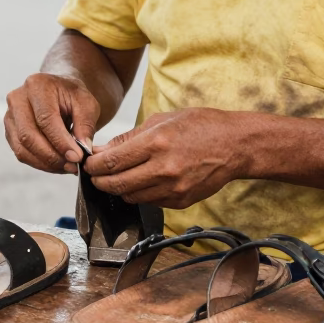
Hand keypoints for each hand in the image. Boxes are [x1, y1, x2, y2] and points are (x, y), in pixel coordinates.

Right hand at [4, 73, 99, 173]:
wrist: (59, 91)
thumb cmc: (72, 96)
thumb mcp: (87, 103)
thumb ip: (86, 125)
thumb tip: (83, 149)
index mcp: (37, 85)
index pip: (45, 119)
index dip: (60, 141)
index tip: (77, 157)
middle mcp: (17, 99)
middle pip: (28, 135)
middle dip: (52, 156)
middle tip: (73, 165)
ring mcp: (10, 116)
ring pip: (23, 148)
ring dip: (46, 163)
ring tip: (68, 166)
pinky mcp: (10, 131)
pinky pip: (21, 153)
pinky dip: (40, 163)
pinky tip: (57, 164)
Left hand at [83, 108, 245, 208]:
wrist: (234, 145)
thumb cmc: (200, 126)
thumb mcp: (162, 120)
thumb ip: (130, 138)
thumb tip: (103, 150)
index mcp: (157, 143)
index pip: (112, 162)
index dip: (94, 166)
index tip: (88, 164)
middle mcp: (163, 169)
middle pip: (117, 184)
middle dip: (100, 181)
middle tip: (95, 176)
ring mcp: (173, 189)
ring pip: (131, 197)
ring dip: (119, 189)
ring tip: (118, 178)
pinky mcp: (181, 201)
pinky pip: (150, 202)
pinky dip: (140, 194)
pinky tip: (143, 182)